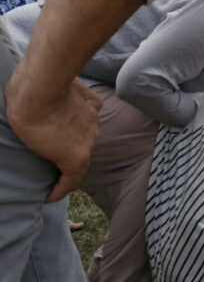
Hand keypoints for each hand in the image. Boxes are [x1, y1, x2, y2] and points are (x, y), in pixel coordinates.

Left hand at [5, 72, 101, 202]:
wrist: (41, 85)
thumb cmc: (30, 119)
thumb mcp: (33, 147)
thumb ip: (50, 155)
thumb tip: (55, 153)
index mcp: (77, 157)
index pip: (71, 182)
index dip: (59, 192)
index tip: (49, 197)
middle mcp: (91, 141)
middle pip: (81, 156)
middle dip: (68, 163)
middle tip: (53, 165)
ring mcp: (94, 120)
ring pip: (86, 134)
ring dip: (74, 138)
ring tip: (58, 134)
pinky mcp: (93, 102)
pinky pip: (89, 113)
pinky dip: (80, 117)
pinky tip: (69, 111)